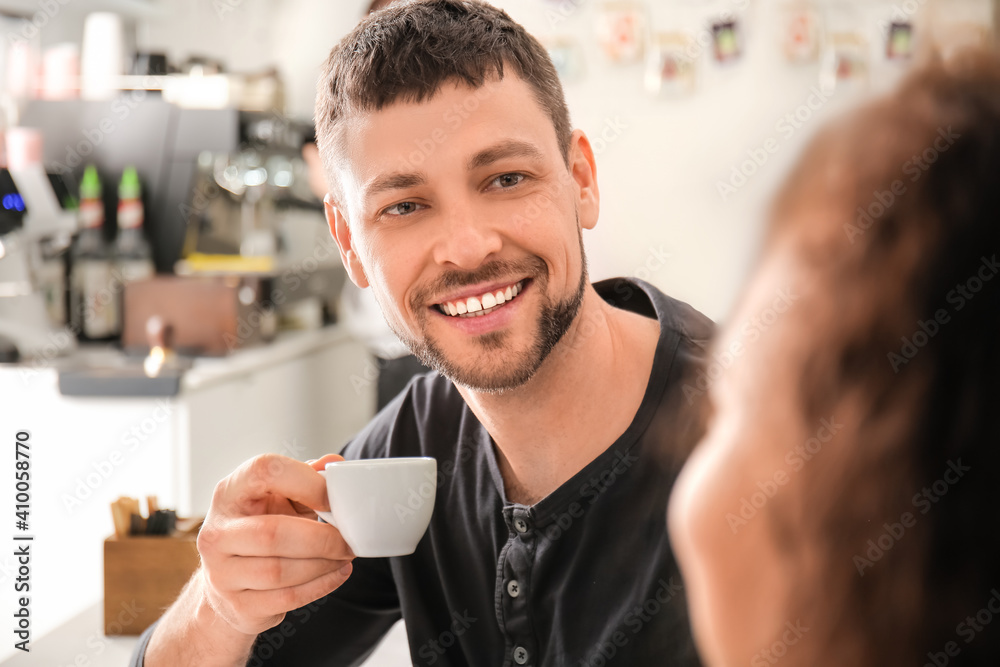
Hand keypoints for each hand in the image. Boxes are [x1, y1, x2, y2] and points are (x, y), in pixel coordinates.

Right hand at [195, 453, 354, 635]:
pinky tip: (337, 573)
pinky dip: (320, 586)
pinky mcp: (237, 605)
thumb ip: (306, 479)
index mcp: (229, 493)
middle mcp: (217, 532)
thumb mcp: (280, 498)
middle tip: (348, 540)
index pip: (263, 471)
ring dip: (323, 564)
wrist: (229, 584)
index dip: (305, 482)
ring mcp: (221, 572)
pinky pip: (286, 597)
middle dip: (321, 538)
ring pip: (280, 571)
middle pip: (272, 534)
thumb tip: (335, 465)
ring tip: (344, 556)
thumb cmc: (261, 529)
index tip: (331, 498)